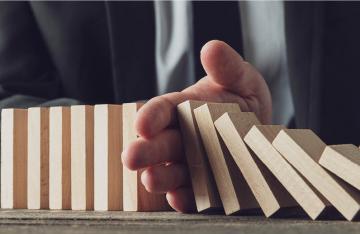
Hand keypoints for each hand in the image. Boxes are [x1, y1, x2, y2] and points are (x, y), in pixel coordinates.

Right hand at [121, 40, 271, 211]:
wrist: (261, 131)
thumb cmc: (244, 101)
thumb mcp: (241, 79)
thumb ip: (227, 66)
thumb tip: (212, 48)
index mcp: (185, 109)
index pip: (163, 110)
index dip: (151, 116)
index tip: (142, 124)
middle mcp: (183, 137)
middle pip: (161, 144)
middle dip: (146, 151)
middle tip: (130, 158)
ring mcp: (193, 162)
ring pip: (172, 170)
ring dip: (161, 176)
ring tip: (150, 179)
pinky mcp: (206, 184)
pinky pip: (194, 192)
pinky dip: (186, 197)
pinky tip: (180, 198)